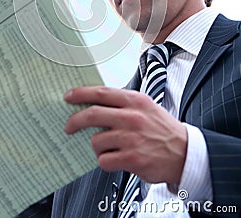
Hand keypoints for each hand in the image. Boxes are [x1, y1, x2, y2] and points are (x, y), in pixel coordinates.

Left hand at [64, 86, 186, 184]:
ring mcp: (131, 138)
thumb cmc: (161, 128)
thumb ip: (122, 103)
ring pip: (96, 141)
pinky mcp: (132, 158)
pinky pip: (104, 160)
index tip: (68, 96)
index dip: (80, 93)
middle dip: (75, 121)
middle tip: (69, 126)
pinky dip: (105, 161)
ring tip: (109, 148)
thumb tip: (93, 102)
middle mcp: (132, 117)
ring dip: (97, 146)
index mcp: (135, 100)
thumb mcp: (145, 106)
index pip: (101, 93)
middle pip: (92, 114)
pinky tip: (116, 159)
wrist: (184, 152)